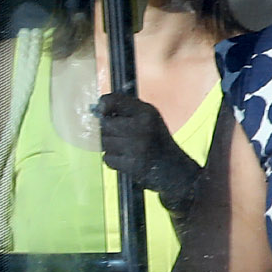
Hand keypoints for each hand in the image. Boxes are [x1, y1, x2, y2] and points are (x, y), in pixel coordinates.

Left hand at [93, 91, 210, 213]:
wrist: (175, 169)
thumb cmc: (156, 140)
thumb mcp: (149, 118)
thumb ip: (126, 110)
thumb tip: (97, 108)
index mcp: (146, 112)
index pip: (113, 101)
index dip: (103, 105)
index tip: (101, 111)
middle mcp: (142, 128)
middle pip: (104, 125)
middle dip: (106, 130)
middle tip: (117, 135)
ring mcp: (137, 147)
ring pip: (104, 142)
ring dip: (109, 146)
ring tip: (124, 148)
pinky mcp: (132, 165)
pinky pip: (107, 158)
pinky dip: (113, 160)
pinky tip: (126, 159)